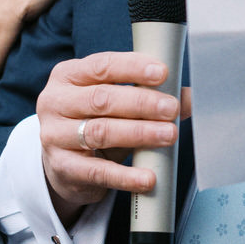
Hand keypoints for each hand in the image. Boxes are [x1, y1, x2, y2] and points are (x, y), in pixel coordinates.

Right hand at [37, 51, 182, 218]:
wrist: (64, 164)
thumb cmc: (94, 122)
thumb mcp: (116, 104)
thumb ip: (149, 95)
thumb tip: (189, 97)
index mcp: (68, 76)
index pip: (101, 66)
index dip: (133, 68)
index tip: (162, 73)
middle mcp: (55, 102)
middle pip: (101, 99)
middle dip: (141, 103)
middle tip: (171, 108)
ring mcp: (55, 136)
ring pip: (100, 132)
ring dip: (139, 133)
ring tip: (168, 135)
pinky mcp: (62, 168)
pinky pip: (98, 171)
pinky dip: (126, 176)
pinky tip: (148, 177)